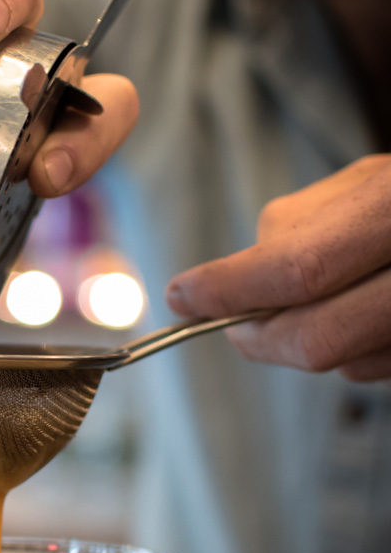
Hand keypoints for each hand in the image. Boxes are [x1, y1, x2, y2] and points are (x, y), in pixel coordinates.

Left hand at [165, 155, 390, 380]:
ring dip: (305, 342)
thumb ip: (303, 225)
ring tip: (311, 299)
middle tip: (231, 323)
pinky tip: (359, 313)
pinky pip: (378, 370)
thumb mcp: (370, 182)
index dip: (229, 291)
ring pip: (345, 365)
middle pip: (318, 340)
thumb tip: (237, 278)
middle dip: (257, 338)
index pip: (298, 270)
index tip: (182, 295)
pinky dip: (349, 351)